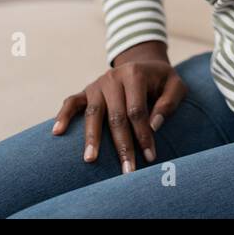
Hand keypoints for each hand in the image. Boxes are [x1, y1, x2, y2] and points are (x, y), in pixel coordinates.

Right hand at [51, 43, 186, 172]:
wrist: (144, 63)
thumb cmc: (162, 81)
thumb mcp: (176, 85)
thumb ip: (169, 103)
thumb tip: (154, 126)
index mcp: (135, 74)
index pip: (137, 111)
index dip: (143, 135)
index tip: (149, 157)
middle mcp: (113, 78)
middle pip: (115, 116)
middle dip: (121, 145)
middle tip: (126, 171)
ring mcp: (97, 85)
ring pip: (93, 113)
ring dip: (92, 138)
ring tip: (90, 160)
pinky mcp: (86, 91)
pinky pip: (72, 102)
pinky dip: (64, 116)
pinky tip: (57, 132)